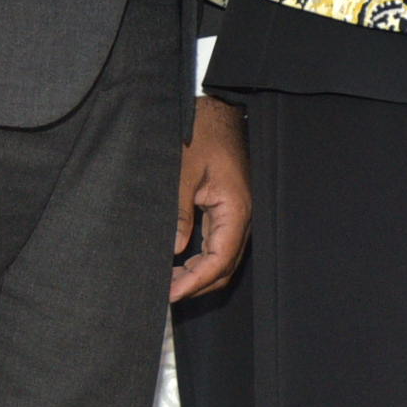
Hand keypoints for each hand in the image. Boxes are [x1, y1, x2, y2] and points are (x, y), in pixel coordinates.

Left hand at [169, 95, 250, 302]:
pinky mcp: (229, 209)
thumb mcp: (182, 174)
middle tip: (164, 293)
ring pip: (224, 258)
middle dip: (197, 285)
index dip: (194, 282)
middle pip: (225, 266)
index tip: (169, 294)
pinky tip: (181, 262)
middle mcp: (243, 215)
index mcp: (235, 209)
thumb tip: (174, 250)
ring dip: (199, 274)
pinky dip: (202, 259)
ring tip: (168, 281)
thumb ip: (179, 214)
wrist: (218, 112)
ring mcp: (238, 213)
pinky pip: (220, 243)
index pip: (219, 260)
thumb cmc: (202, 136)